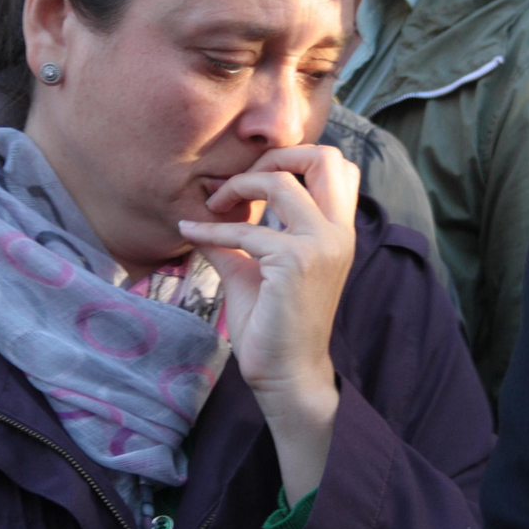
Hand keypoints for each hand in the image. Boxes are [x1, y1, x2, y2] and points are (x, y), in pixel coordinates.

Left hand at [180, 145, 358, 502]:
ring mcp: (320, 245)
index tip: (255, 178)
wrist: (288, 375)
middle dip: (277, 153)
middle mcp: (338, 232)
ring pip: (281, 181)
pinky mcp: (295, 262)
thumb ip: (238, 239)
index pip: (338, 168)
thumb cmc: (275, 326)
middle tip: (241, 179)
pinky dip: (212, 230)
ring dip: (239, 185)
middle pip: (325, 157)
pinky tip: (190, 234)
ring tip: (213, 205)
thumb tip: (200, 217)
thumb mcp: (257, 270)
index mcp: (338, 231)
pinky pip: (245, 231)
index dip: (297, 156)